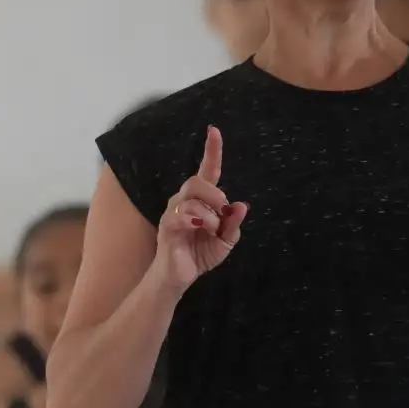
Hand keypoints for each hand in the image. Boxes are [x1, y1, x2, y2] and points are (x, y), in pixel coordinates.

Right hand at [155, 127, 248, 289]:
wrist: (180, 277)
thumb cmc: (199, 254)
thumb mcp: (225, 240)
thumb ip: (233, 224)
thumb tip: (241, 206)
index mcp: (200, 201)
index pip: (206, 171)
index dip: (211, 151)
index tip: (214, 130)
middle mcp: (183, 202)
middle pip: (196, 181)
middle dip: (215, 194)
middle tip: (223, 213)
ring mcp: (172, 213)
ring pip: (191, 198)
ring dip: (211, 215)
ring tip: (213, 231)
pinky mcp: (167, 227)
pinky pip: (180, 215)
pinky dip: (196, 219)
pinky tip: (202, 227)